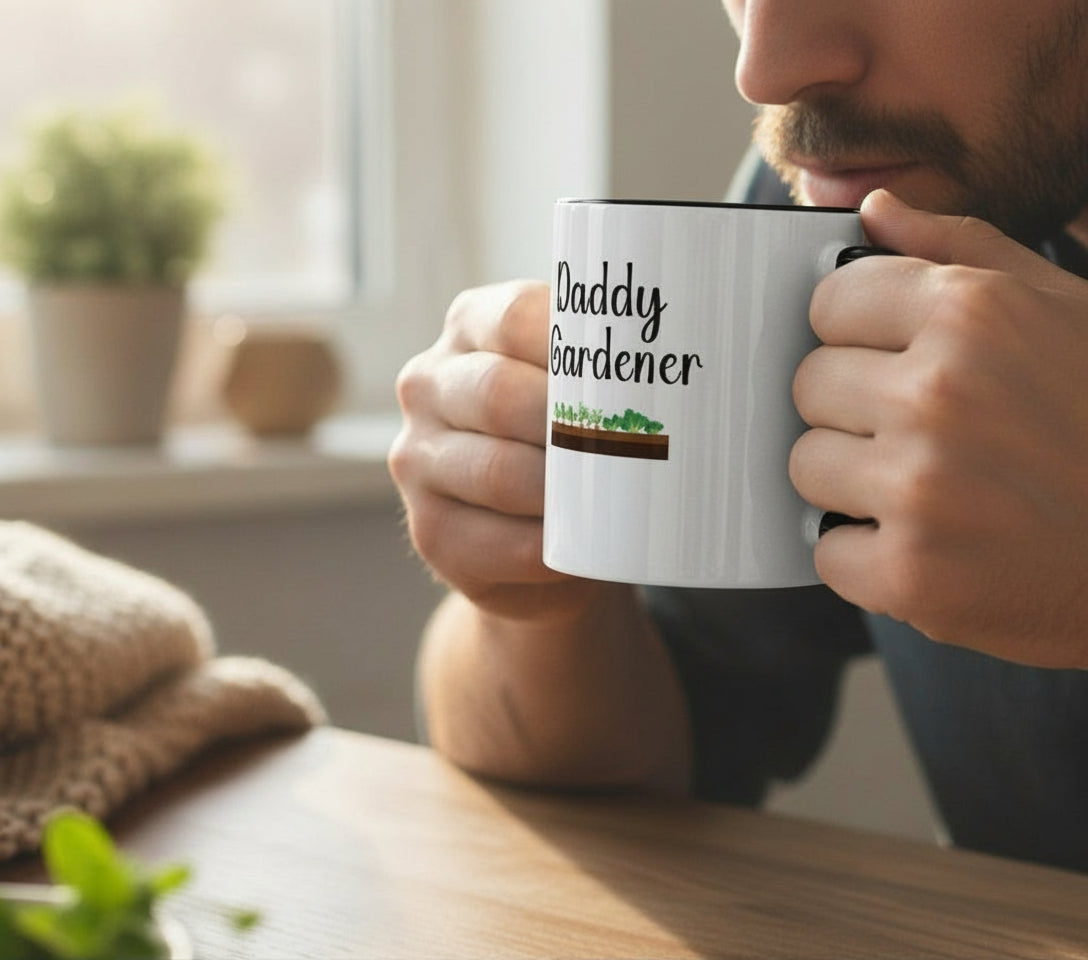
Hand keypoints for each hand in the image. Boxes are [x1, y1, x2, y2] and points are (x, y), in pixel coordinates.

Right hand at [389, 280, 603, 621]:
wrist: (549, 533)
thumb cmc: (577, 438)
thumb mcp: (584, 380)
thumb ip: (613, 354)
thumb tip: (707, 345)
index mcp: (471, 327)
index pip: (516, 318)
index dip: (577, 346)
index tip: (637, 373)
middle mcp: (428, 385)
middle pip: (499, 394)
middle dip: (572, 422)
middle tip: (632, 442)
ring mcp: (417, 460)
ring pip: (496, 472)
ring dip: (561, 492)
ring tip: (614, 496)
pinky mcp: (429, 531)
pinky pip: (492, 543)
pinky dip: (544, 550)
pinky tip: (576, 547)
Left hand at [792, 190, 1087, 667]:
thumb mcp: (1064, 307)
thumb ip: (958, 250)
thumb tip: (874, 211)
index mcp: (972, 311)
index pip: (827, 302)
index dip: (854, 333)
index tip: (883, 356)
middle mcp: (939, 392)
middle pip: (809, 384)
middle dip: (853, 407)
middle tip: (920, 431)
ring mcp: (922, 486)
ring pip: (806, 465)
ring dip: (855, 481)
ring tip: (930, 489)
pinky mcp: (913, 574)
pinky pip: (827, 550)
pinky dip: (867, 557)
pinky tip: (931, 545)